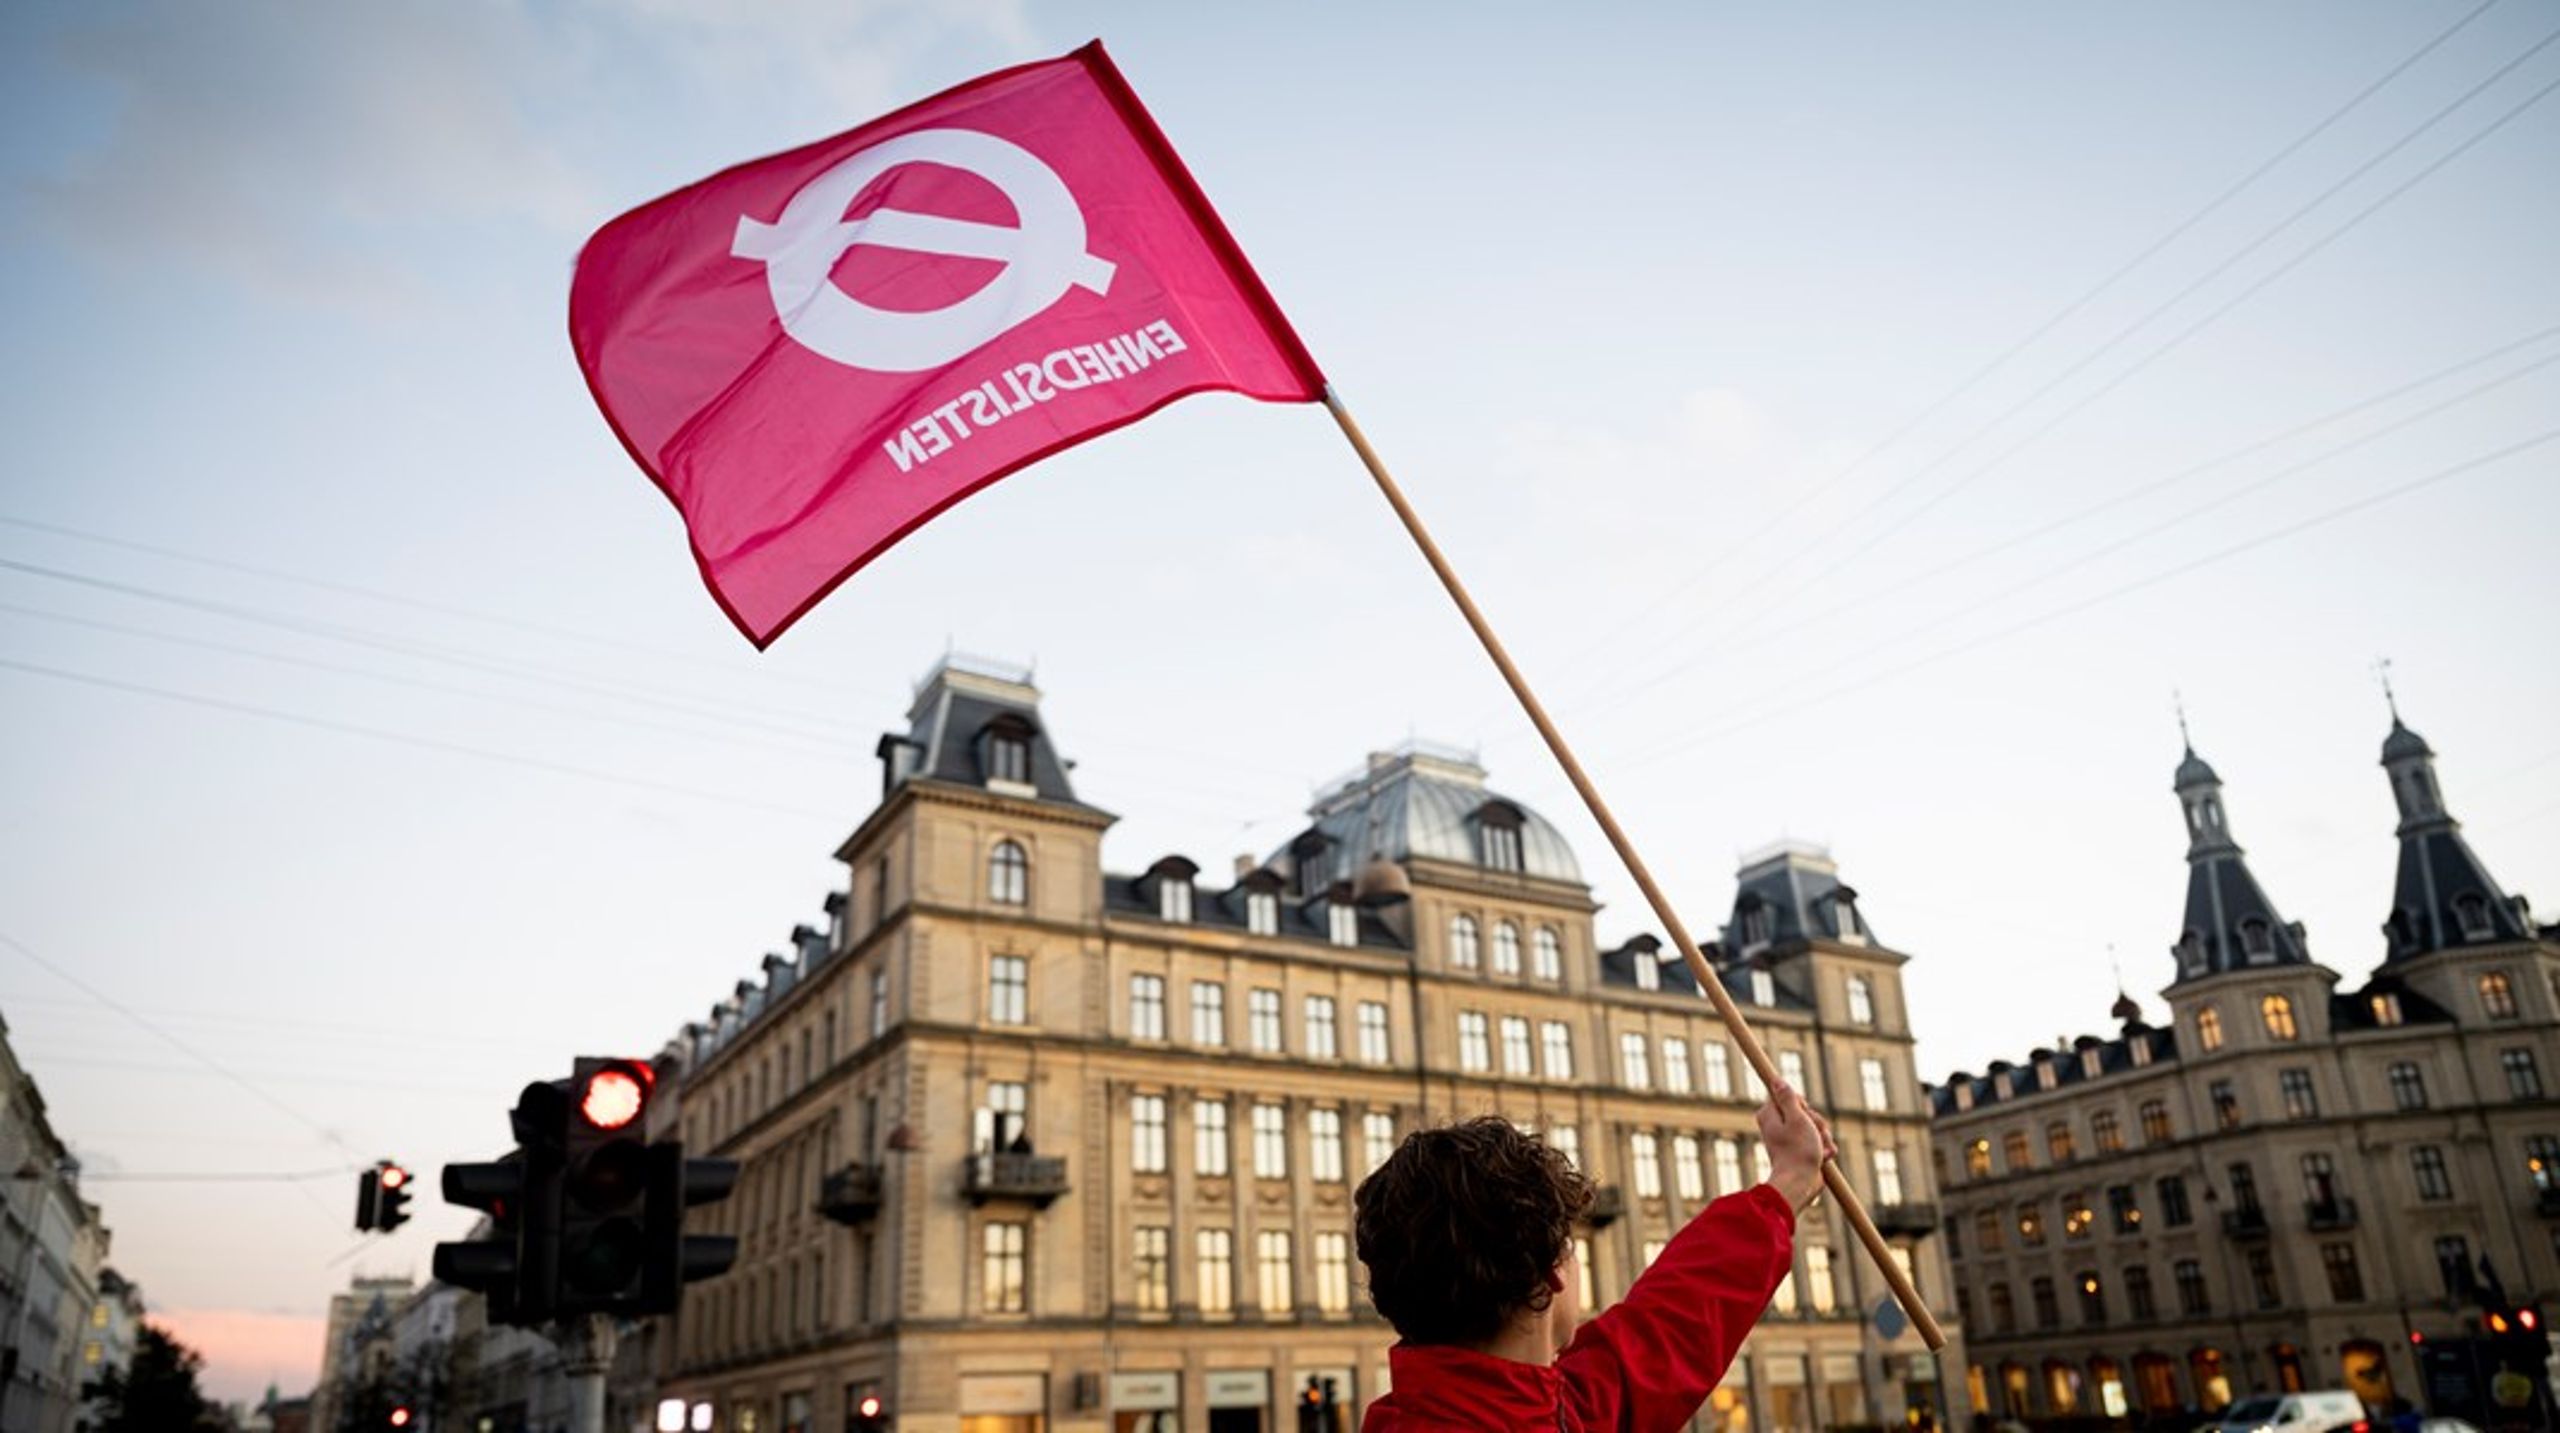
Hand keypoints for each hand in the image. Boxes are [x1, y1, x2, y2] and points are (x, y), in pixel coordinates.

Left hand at [1756, 1082, 1835, 1211]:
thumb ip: (1788, 1098)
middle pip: (1805, 1111)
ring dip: (1823, 1136)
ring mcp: (1790, 1138)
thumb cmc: (1797, 1151)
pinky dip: (1824, 1148)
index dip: (1802, 1104)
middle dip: (1816, 1122)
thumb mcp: (1796, 1118)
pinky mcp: (1801, 1149)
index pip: (1789, 1096)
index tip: (1803, 1113)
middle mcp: (1778, 1125)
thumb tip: (1776, 1080)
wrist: (1801, 1183)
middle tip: (1815, 1133)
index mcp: (1770, 1114)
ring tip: (1820, 1149)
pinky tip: (1824, 1157)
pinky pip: (1818, 1141)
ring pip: (1815, 1126)